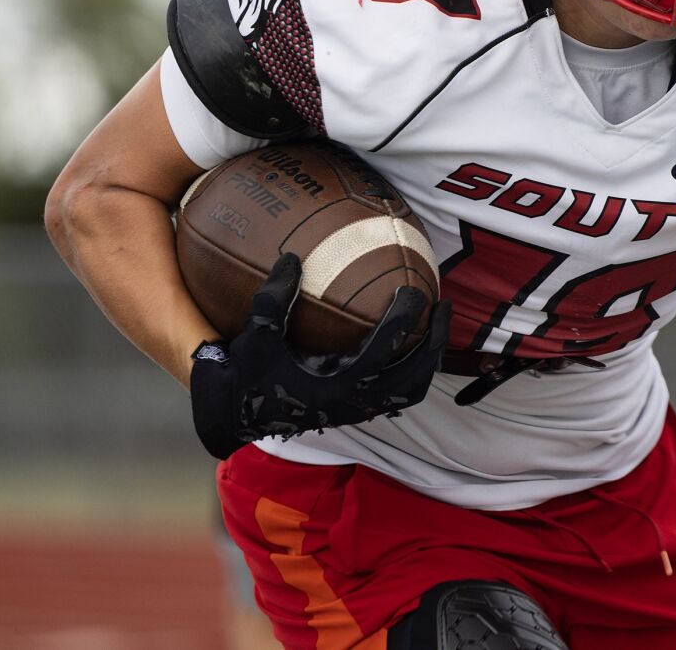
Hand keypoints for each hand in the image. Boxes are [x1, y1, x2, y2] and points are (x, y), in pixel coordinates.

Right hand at [189, 252, 450, 459]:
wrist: (233, 416)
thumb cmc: (245, 376)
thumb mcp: (254, 338)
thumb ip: (272, 300)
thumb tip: (293, 258)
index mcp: (335, 387)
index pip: (382, 352)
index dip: (403, 321)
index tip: (413, 290)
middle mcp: (354, 404)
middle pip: (413, 377)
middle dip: (433, 341)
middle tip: (442, 304)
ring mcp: (358, 411)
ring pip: (411, 390)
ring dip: (429, 359)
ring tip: (438, 325)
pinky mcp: (356, 411)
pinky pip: (398, 395)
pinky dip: (412, 370)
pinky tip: (412, 344)